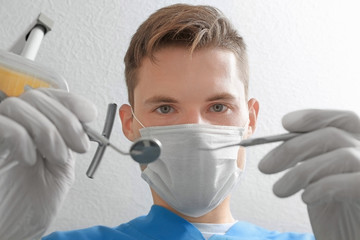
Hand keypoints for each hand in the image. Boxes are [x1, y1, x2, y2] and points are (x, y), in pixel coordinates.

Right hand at [0, 88, 96, 239]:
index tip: (88, 115)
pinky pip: (1, 124)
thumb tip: (84, 121)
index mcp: (36, 127)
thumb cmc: (33, 202)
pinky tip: (30, 159)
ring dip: (47, 130)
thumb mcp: (61, 167)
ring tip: (56, 157)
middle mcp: (15, 125)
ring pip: (18, 106)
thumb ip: (68, 141)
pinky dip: (21, 138)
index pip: (50, 97)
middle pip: (37, 97)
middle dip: (65, 120)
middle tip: (78, 145)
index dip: (71, 101)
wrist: (13, 228)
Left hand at [258, 109, 359, 239]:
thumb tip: (282, 145)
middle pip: (334, 135)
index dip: (315, 117)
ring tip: (279, 190)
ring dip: (301, 172)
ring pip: (342, 156)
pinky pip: (356, 182)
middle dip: (293, 148)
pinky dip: (325, 186)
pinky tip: (306, 197)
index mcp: (359, 145)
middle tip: (265, 166)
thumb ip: (311, 157)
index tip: (285, 123)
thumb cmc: (338, 213)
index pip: (343, 119)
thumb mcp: (320, 179)